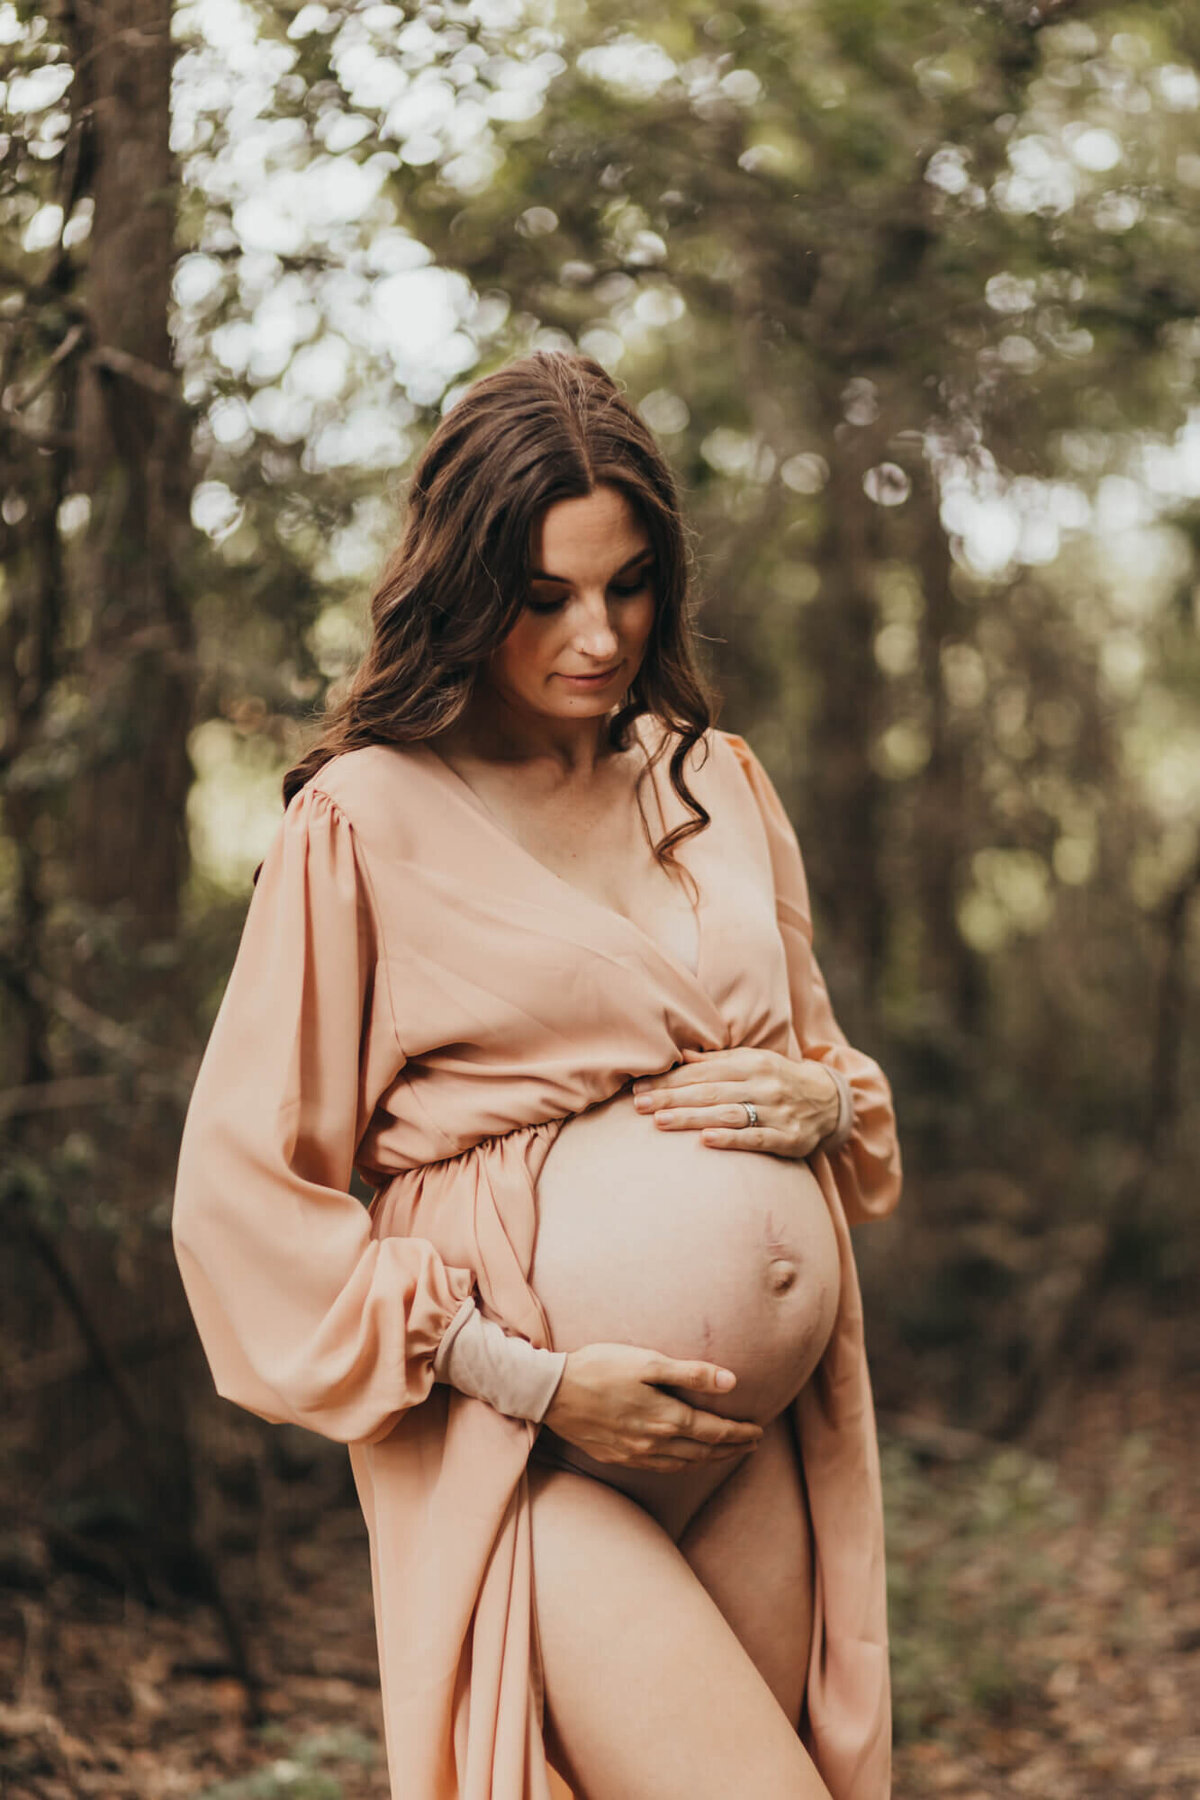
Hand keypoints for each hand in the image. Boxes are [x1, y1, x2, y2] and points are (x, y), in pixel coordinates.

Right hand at [541, 1344, 763, 1470]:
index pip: (715, 1432)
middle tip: (752, 1444)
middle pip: (704, 1452)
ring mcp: (635, 1454)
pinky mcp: (618, 1457)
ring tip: (727, 1454)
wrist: (552, 1392)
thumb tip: (731, 1383)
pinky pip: (662, 1468)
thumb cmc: (600, 1368)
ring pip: (685, 1464)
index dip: (740, 1433)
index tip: (758, 1430)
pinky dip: (683, 1466)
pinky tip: (686, 1461)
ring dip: (711, 1460)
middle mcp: (655, 1442)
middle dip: (732, 1449)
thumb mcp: (647, 1362)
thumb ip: (690, 1373)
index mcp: (666, 1418)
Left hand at [631, 1045, 839, 1159]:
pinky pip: (755, 1139)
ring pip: (728, 1114)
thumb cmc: (778, 1079)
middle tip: (639, 1105)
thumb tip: (678, 1054)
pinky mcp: (787, 1138)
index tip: (640, 1088)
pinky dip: (730, 1139)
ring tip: (660, 1122)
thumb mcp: (751, 1062)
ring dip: (692, 1117)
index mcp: (751, 1063)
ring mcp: (776, 1112)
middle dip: (672, 1098)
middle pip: (710, 1091)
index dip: (670, 1080)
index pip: (703, 1071)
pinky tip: (705, 1140)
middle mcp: (763, 1084)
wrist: (829, 1100)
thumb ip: (717, 1061)